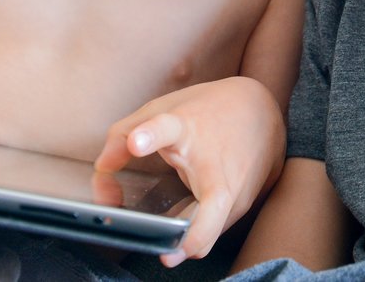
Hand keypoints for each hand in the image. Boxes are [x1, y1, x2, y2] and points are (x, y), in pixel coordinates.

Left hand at [94, 76, 286, 267]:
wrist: (263, 111)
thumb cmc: (205, 113)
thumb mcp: (161, 111)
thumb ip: (122, 137)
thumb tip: (102, 170)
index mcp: (184, 127)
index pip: (167, 128)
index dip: (150, 135)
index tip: (136, 144)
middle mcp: (213, 161)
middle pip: (215, 200)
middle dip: (197, 232)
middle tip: (171, 253)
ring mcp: (233, 186)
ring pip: (215, 228)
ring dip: (192, 242)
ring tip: (171, 251)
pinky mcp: (243, 203)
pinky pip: (215, 228)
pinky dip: (198, 236)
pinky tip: (186, 237)